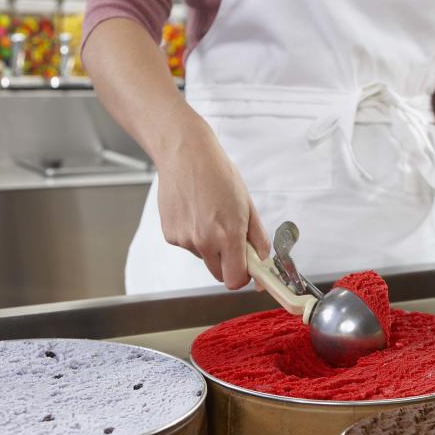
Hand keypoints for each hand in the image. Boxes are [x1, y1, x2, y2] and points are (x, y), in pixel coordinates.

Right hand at [155, 121, 269, 289]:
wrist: (185, 155)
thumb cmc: (218, 174)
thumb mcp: (247, 205)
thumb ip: (257, 238)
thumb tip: (263, 261)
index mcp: (227, 235)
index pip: (235, 280)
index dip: (244, 277)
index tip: (249, 270)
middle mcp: (203, 242)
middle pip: (219, 274)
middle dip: (229, 263)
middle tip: (232, 238)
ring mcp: (184, 239)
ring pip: (204, 258)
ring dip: (211, 246)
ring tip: (210, 215)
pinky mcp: (170, 235)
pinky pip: (189, 245)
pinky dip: (194, 235)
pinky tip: (195, 212)